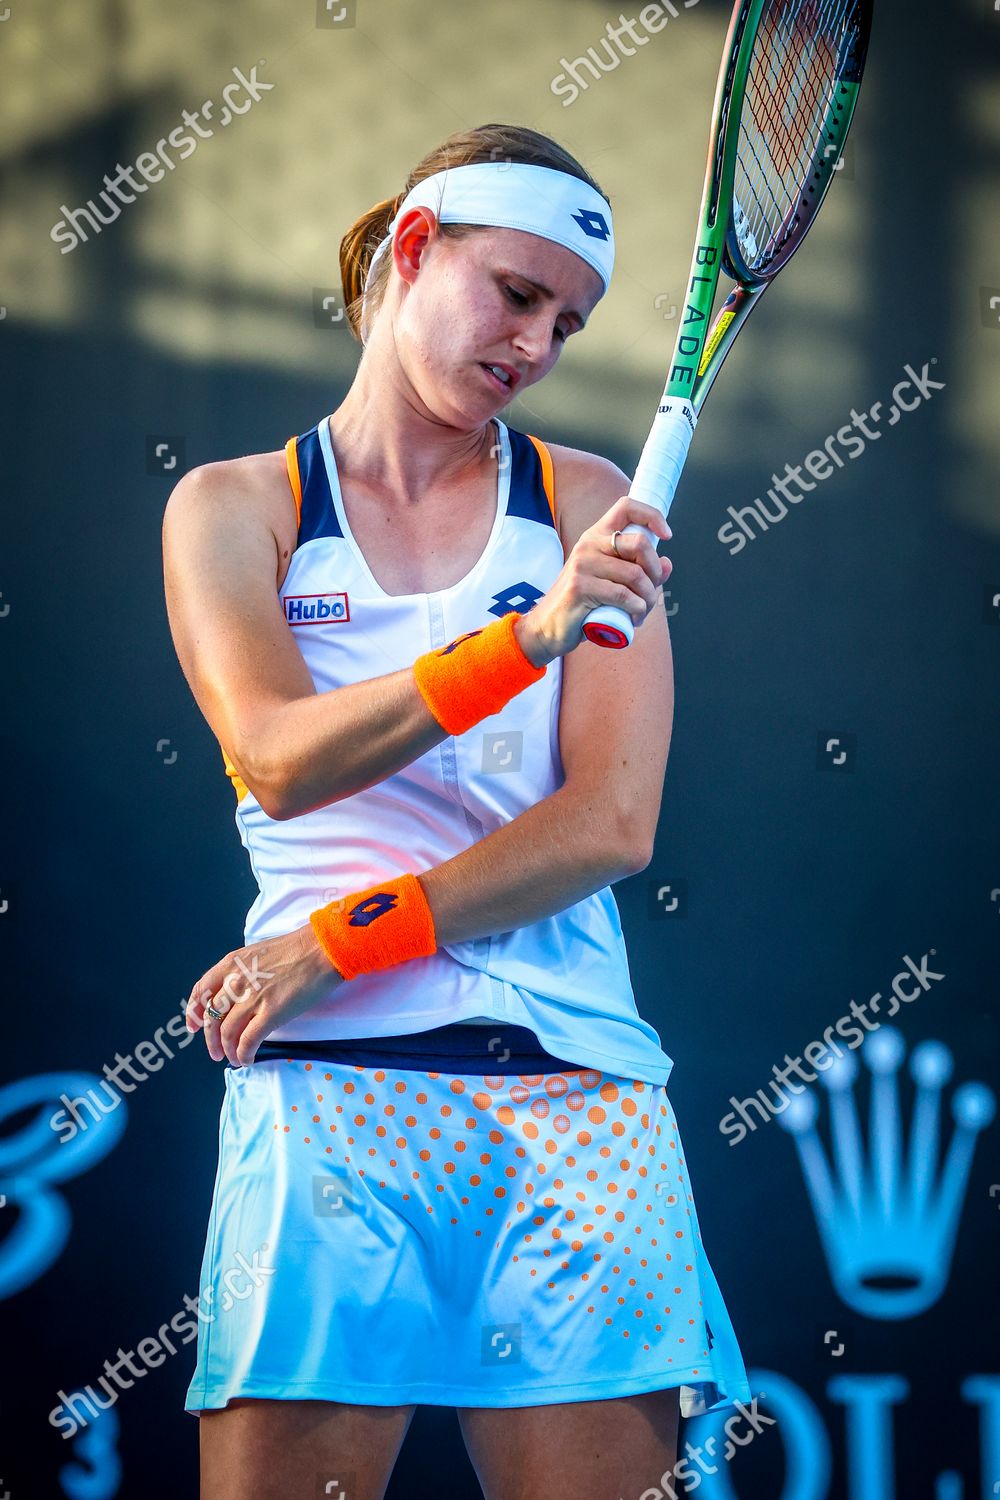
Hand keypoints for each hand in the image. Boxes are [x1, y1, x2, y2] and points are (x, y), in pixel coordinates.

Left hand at [186, 922, 343, 1066]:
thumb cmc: (296, 949)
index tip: (194, 1026)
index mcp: (230, 964)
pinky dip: (243, 1054)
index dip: (194, 1012)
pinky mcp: (270, 1013)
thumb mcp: (257, 953)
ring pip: (227, 1033)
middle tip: (215, 1052)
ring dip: (227, 1050)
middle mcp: (235, 981)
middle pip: (212, 1017)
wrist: (322, 950)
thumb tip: (235, 994)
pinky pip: (248, 1041)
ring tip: (234, 1058)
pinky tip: (247, 1059)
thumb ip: (241, 972)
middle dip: (210, 1039)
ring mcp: (252, 998)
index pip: (201, 991)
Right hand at [521, 497, 671, 660]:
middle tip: (652, 592)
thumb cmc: (582, 605)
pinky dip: (637, 609)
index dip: (652, 516)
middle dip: (656, 572)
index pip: (626, 507)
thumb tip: (667, 564)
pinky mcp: (580, 586)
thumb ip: (639, 572)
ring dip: (648, 598)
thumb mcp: (612, 583)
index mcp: (596, 536)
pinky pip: (623, 595)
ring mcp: (583, 564)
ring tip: (642, 612)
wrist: (548, 627)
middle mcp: (589, 544)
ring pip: (635, 574)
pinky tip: (634, 618)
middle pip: (640, 543)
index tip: (667, 535)